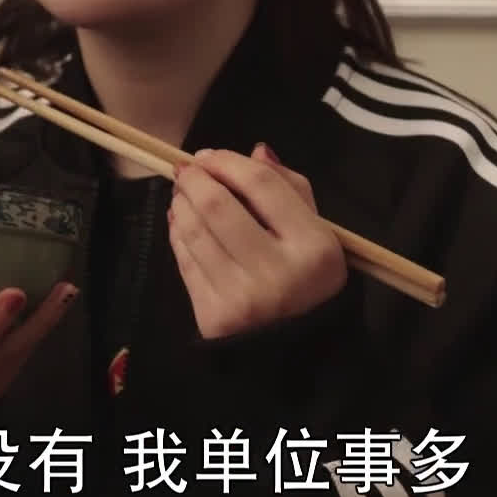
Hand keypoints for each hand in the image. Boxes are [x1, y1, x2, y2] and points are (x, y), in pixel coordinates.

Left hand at [168, 144, 346, 339]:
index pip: (261, 185)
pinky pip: (184, 261)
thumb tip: (256, 151)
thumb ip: (289, 187)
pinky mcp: (213, 316)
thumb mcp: (317, 230)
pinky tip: (181, 220)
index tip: (208, 155)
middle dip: (195, 179)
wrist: (296, 344)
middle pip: (218, 206)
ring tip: (183, 192)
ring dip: (181, 203)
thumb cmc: (308, 275)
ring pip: (195, 231)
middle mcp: (277, 273)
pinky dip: (178, 233)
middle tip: (187, 170)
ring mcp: (241, 297)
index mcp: (313, 247)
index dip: (228, 161)